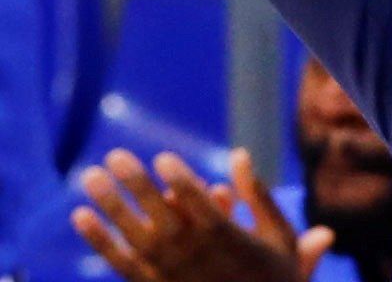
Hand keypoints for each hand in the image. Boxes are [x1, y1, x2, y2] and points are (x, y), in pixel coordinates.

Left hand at [71, 148, 334, 281]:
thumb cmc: (274, 275)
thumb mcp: (279, 234)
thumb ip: (257, 194)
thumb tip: (238, 153)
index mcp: (229, 240)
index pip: (200, 207)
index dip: (182, 183)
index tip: (163, 158)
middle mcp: (196, 256)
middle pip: (161, 217)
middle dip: (137, 185)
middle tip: (114, 155)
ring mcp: (172, 273)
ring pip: (135, 237)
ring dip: (111, 206)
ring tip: (89, 176)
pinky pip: (122, 263)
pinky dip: (100, 240)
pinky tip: (80, 215)